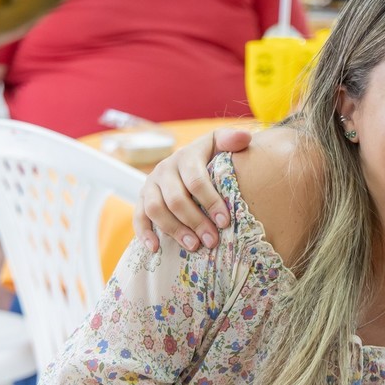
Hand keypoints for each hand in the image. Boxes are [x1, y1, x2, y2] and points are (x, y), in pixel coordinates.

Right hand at [133, 129, 253, 252]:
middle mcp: (165, 169)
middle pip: (176, 199)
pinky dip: (145, 233)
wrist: (187, 159)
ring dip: (174, 230)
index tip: (225, 222)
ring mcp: (151, 184)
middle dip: (195, 222)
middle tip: (212, 241)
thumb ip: (231, 140)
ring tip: (193, 246)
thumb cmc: (210, 156)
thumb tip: (246, 136)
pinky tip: (156, 248)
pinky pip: (138, 216)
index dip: (210, 201)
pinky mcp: (142, 198)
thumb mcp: (219, 144)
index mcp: (186, 156)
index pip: (196, 180)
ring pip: (156, 209)